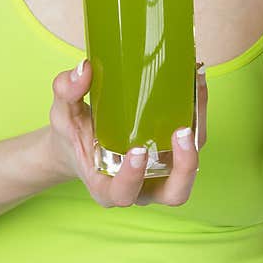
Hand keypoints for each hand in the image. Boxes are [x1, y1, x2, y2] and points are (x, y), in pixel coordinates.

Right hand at [48, 58, 207, 207]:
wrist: (83, 139)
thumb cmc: (74, 133)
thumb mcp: (63, 113)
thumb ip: (67, 92)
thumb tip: (84, 69)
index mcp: (107, 186)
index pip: (123, 193)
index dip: (132, 177)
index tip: (137, 151)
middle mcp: (141, 188)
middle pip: (173, 192)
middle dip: (184, 166)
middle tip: (182, 132)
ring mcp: (161, 173)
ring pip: (191, 167)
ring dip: (198, 136)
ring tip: (195, 93)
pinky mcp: (175, 154)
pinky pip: (194, 141)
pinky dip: (199, 111)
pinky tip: (195, 78)